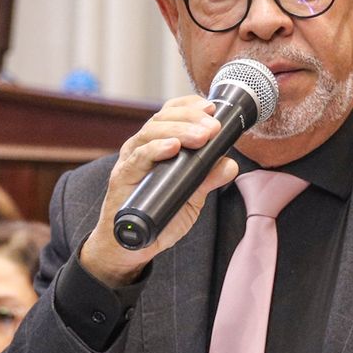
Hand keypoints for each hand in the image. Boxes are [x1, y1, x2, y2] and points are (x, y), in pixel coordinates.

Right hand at [77, 95, 239, 287]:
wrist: (130, 246)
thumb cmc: (159, 216)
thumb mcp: (191, 198)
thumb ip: (207, 179)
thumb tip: (229, 164)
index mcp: (157, 144)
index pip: (171, 114)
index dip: (190, 107)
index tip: (211, 107)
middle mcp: (142, 147)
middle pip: (163, 119)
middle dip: (191, 118)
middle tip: (213, 126)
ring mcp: (131, 160)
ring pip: (151, 132)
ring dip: (179, 130)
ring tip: (201, 135)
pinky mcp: (123, 176)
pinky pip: (138, 157)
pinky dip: (156, 149)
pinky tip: (173, 147)